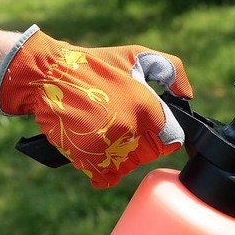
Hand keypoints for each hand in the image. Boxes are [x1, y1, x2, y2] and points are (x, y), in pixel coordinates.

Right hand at [0, 26, 192, 187]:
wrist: (47, 75)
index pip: (172, 139)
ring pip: (129, 166)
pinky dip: (104, 170)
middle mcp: (131, 131)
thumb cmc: (94, 65)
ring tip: (106, 133)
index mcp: (147, 108)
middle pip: (150, 154)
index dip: (162, 132)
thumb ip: (172, 71)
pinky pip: (107, 178)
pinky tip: (97, 152)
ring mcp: (109, 148)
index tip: (149, 125)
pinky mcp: (88, 160)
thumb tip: (186, 96)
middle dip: (142, 142)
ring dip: (122, 156)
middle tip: (122, 124)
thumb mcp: (138, 56)